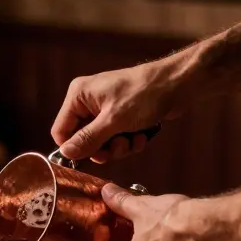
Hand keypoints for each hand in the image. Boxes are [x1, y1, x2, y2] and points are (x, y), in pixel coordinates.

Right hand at [51, 59, 188, 162]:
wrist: (178, 84)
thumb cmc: (145, 94)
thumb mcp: (113, 121)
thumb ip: (87, 139)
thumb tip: (65, 153)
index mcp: (79, 96)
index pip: (61, 131)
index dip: (74, 147)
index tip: (91, 156)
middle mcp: (89, 101)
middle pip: (83, 139)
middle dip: (103, 148)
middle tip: (119, 147)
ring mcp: (106, 109)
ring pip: (102, 142)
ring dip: (119, 147)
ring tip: (134, 139)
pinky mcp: (121, 115)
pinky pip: (117, 138)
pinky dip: (130, 141)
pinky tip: (142, 136)